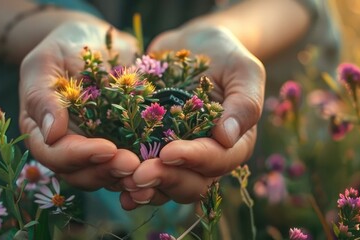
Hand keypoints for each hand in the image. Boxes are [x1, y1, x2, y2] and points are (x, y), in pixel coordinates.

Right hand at [19, 21, 140, 190]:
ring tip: (148, 169)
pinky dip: (141, 169)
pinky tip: (159, 164)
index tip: (107, 148)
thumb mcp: (44, 63)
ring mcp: (92, 148)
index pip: (54, 155)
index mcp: (39, 132)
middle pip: (80, 174)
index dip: (80, 156)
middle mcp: (64, 147)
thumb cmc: (63, 46)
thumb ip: (42, 97)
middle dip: (107, 171)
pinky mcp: (118, 144)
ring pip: (105, 176)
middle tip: (134, 164)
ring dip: (125, 177)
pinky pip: (127, 166)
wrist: (95, 39)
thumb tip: (51, 134)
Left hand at [120, 26, 264, 208]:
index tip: (168, 153)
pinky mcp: (151, 151)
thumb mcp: (243, 69)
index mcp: (235, 144)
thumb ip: (244, 102)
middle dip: (165, 180)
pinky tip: (115, 185)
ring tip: (125, 183)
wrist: (192, 45)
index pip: (218, 160)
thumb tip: (227, 137)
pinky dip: (129, 184)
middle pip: (191, 184)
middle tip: (139, 174)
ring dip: (146, 190)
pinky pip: (142, 176)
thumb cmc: (224, 55)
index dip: (193, 160)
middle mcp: (206, 158)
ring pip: (166, 188)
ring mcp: (178, 158)